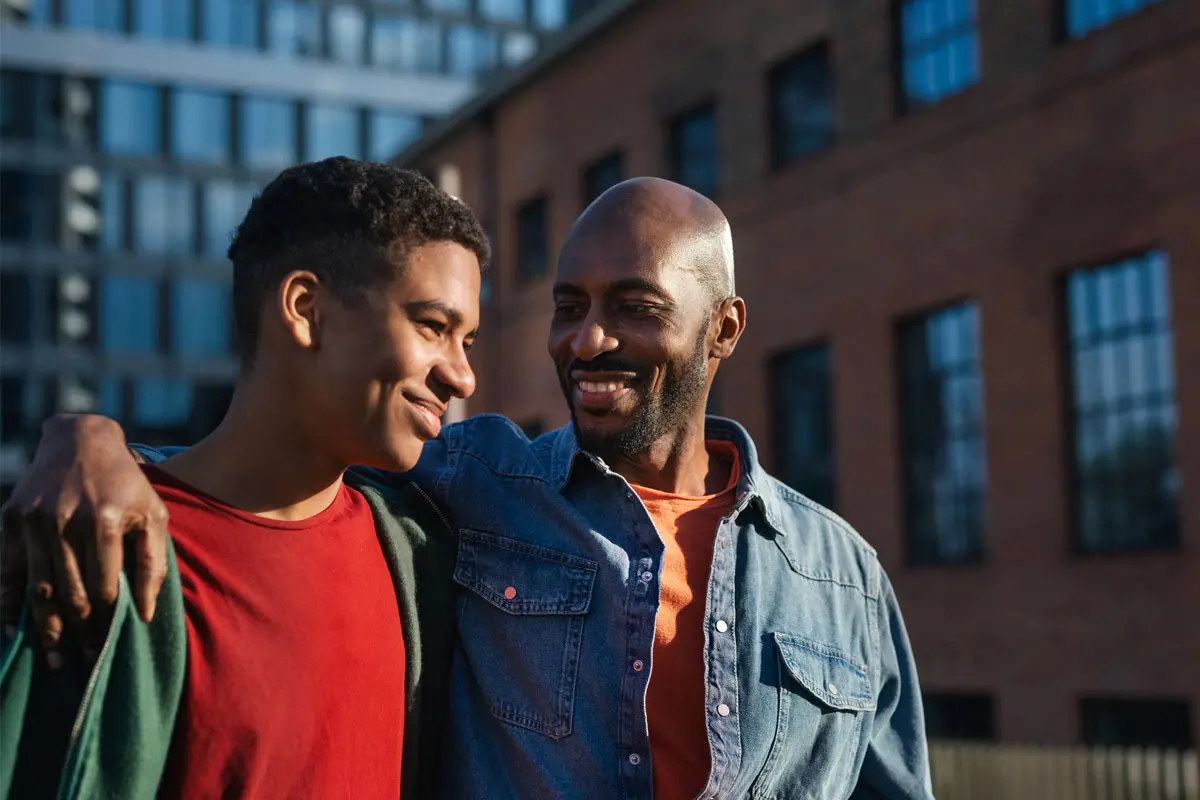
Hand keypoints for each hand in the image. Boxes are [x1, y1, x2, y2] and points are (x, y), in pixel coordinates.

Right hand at [0, 414, 167, 664]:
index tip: (109, 646)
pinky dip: (9, 603)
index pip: (105, 586)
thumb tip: (146, 613)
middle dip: (78, 632)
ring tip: (54, 659)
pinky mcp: (12, 518)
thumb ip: (153, 562)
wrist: (81, 440)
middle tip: (85, 661)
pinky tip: (14, 630)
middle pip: (69, 593)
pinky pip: (8, 570)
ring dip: (45, 629)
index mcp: (108, 521)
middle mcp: (68, 521)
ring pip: (38, 587)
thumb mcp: (154, 514)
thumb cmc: (127, 483)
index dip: (106, 620)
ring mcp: (36, 520)